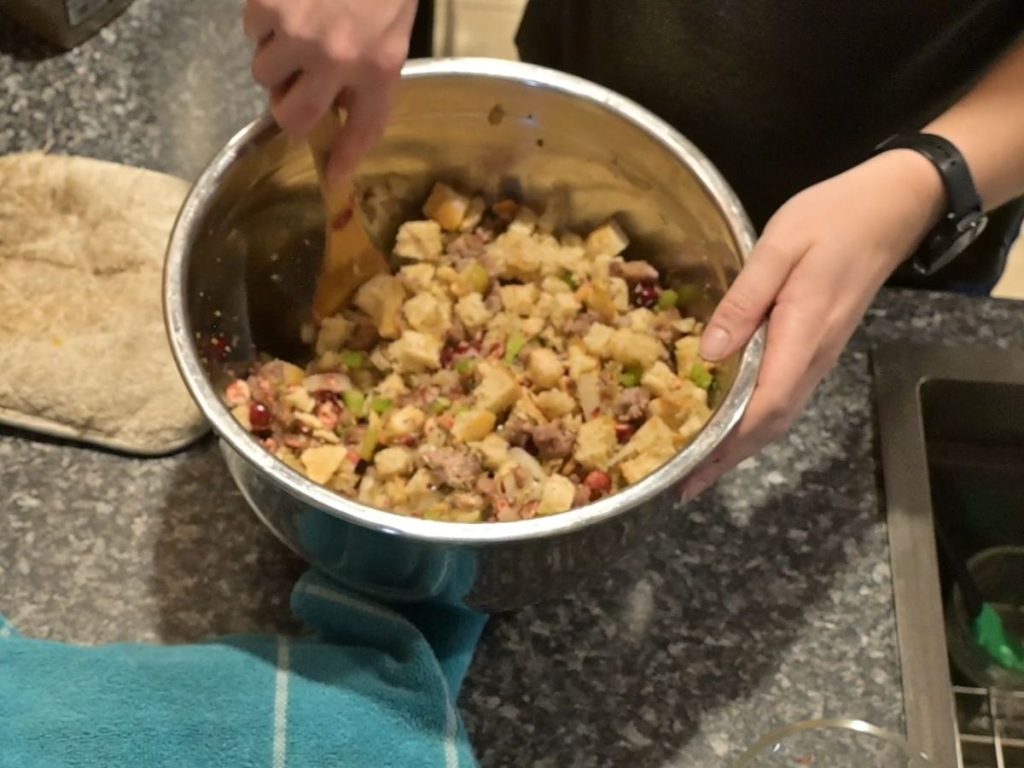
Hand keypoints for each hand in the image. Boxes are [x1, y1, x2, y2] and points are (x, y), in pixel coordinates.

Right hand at [244, 0, 417, 183]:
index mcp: (377, 69)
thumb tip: (339, 143)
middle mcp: (335, 58)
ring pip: (264, 73)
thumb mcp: (392, 42)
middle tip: (299, 84)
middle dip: (290, 106)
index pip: (361, 130)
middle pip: (292, 116)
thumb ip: (369, 89)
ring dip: (276, 57)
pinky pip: (251, 31)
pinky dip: (264, 21)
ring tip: (300, 28)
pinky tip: (289, 1)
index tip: (332, 179)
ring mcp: (297, 32)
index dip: (343, 159)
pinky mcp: (267, 5)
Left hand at [681, 150, 944, 499]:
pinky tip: (731, 424)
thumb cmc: (831, 219)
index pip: (764, 406)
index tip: (692, 470)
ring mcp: (820, 356)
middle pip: (770, 425)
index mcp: (801, 335)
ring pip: (778, 416)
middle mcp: (814, 357)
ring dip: (739, 447)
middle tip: (685, 486)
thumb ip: (744, 301)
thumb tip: (709, 354)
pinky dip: (754, 422)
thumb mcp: (778, 247)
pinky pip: (783, 398)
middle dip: (727, 459)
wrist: (891, 209)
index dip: (727, 444)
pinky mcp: (818, 348)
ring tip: (701, 468)